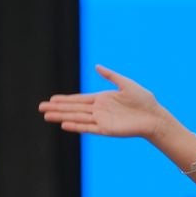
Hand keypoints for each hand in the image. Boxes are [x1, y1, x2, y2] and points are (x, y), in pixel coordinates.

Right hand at [39, 66, 169, 139]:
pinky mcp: (106, 130)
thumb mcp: (125, 83)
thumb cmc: (143, 100)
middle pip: (73, 109)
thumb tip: (97, 66)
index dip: (64, 99)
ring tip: (47, 116)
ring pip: (77, 118)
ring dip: (62, 117)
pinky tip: (64, 124)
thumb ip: (110, 76)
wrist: (154, 116)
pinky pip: (88, 128)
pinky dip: (76, 126)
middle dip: (57, 108)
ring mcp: (101, 120)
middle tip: (41, 108)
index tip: (51, 99)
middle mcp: (99, 110)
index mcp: (102, 99)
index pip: (78, 99)